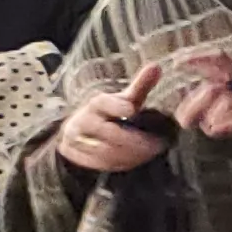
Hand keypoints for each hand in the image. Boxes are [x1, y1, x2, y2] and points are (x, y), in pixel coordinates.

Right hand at [54, 60, 173, 173]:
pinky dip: (120, 164)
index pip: (102, 103)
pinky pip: (99, 164)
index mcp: (96, 104)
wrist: (78, 132)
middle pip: (107, 132)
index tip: (132, 109)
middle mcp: (82, 120)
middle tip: (158, 145)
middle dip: (135, 141)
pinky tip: (135, 161)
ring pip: (104, 151)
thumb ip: (141, 86)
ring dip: (131, 155)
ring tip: (151, 153)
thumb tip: (157, 66)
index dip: (116, 105)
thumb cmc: (111, 113)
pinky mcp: (73, 155)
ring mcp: (75, 139)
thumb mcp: (125, 100)